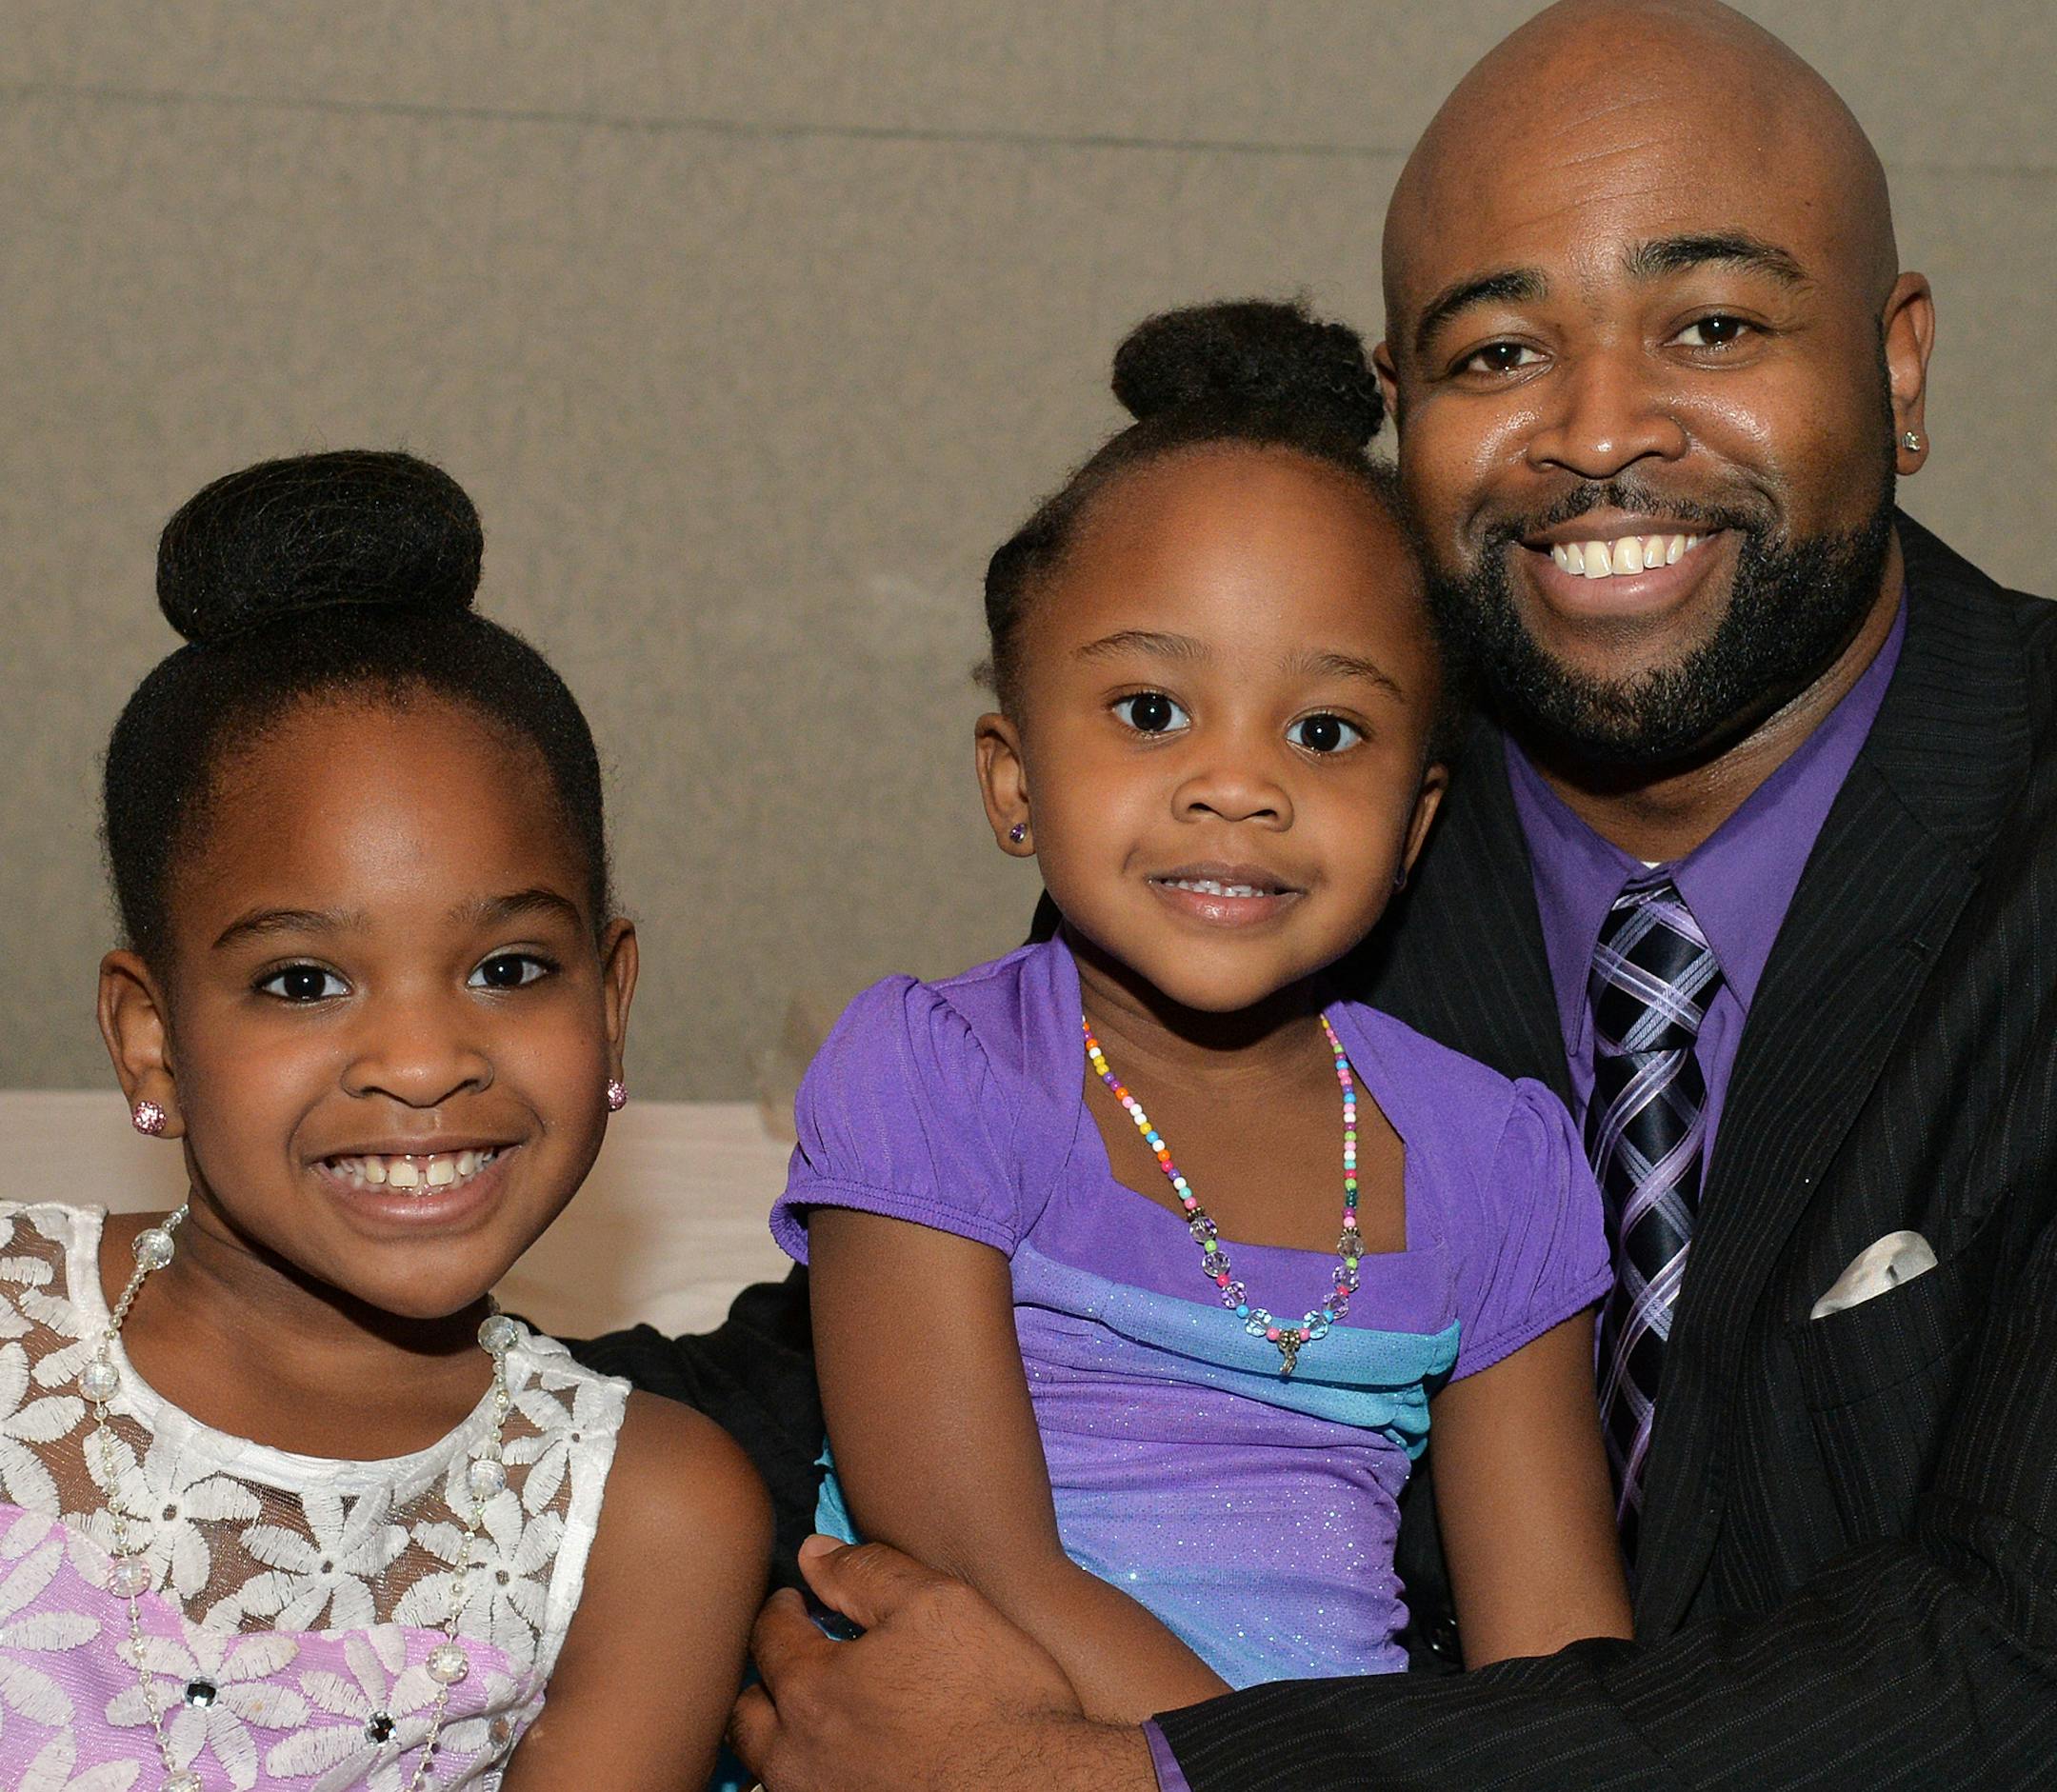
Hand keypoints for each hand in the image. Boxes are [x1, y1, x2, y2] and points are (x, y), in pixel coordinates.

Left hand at [730, 1535, 1159, 1791]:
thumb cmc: (995, 1698)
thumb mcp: (938, 1603)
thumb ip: (866, 1571)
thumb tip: (812, 1552)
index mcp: (812, 1690)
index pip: (769, 1636)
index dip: (782, 1608)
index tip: (798, 1600)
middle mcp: (798, 1757)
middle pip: (749, 1712)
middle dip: (765, 1675)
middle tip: (792, 1657)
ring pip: (767, 1767)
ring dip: (776, 1733)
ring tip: (809, 1714)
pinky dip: (805, 1776)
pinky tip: (841, 1761)